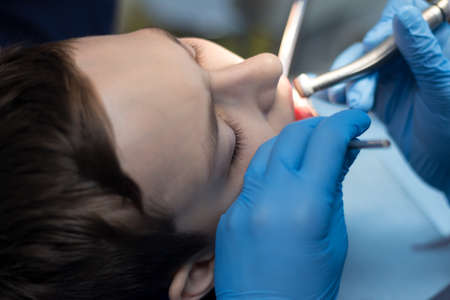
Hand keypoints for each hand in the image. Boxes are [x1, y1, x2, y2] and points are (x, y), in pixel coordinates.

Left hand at [214, 110, 370, 299]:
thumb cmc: (307, 290)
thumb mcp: (335, 236)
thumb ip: (335, 188)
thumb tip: (342, 154)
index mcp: (304, 206)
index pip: (326, 142)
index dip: (346, 124)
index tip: (357, 121)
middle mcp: (268, 199)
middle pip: (293, 136)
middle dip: (319, 127)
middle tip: (336, 134)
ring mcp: (243, 205)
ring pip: (268, 150)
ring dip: (293, 142)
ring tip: (311, 151)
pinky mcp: (229, 213)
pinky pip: (252, 177)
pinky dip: (272, 168)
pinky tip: (285, 177)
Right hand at [327, 0, 449, 199]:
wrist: (448, 170)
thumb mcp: (442, 90)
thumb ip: (423, 53)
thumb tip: (404, 15)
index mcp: (437, 45)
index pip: (407, 15)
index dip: (386, 27)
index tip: (374, 48)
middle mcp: (412, 56)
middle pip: (376, 44)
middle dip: (363, 68)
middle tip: (361, 94)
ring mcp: (395, 76)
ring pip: (362, 66)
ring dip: (351, 84)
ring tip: (354, 105)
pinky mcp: (381, 95)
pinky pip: (355, 87)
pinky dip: (343, 93)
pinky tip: (336, 101)